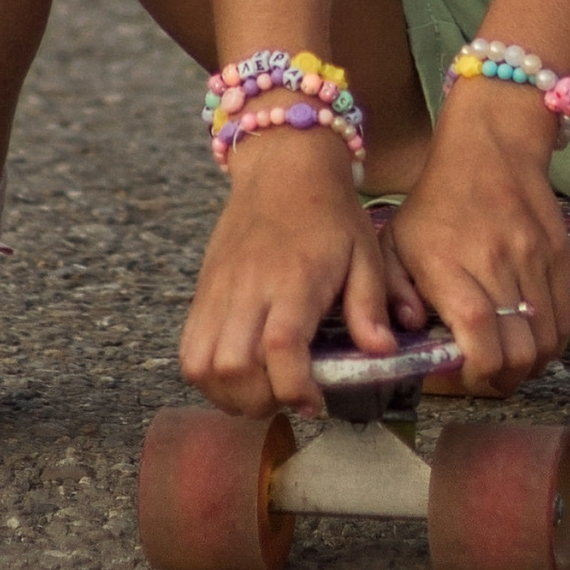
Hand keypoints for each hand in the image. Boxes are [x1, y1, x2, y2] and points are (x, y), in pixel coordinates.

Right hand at [180, 132, 412, 416]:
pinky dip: (206, 376)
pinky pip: (188, 348)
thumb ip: (370, 306)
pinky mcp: (203, 291)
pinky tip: (237, 374)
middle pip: (234, 366)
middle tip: (288, 397)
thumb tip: (381, 353)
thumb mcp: (365, 253)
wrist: (282, 168)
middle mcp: (249, 288)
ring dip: (229, 394)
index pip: (281, 347)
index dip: (294, 387)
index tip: (315, 402)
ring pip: (202, 364)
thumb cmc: (329, 214)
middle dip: (261, 400)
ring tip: (261, 391)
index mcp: (294, 280)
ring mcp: (219, 290)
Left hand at [387, 79, 569, 395]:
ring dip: (530, 366)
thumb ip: (392, 293)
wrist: (490, 147)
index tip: (469, 380)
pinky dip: (551, 342)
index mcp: (448, 263)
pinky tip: (532, 342)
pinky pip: (565, 318)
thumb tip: (410, 336)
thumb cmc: (435, 201)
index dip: (480, 370)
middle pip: (518, 347)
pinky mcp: (559, 256)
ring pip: (546, 340)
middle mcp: (494, 264)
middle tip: (489, 380)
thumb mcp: (394, 241)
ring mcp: (533, 260)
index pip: (478, 331)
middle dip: (504, 380)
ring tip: (511, 365)